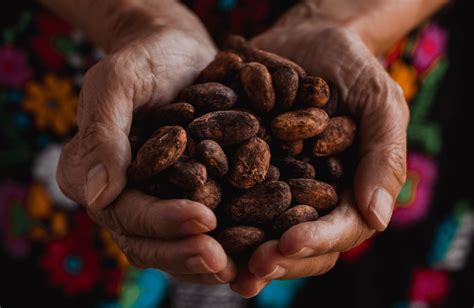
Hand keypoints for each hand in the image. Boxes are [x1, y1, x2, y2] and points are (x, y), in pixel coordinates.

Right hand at [56, 4, 235, 283]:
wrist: (177, 54)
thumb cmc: (145, 61)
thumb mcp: (119, 82)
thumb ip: (103, 133)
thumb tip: (94, 196)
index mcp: (92, 175)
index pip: (124, 211)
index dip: (162, 222)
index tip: (204, 219)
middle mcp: (122, 198)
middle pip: (148, 242)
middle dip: (186, 254)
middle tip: (224, 261)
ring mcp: (155, 202)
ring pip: (176, 246)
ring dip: (207, 263)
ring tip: (244, 268)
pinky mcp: (187, 198)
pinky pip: (202, 232)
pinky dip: (226, 245)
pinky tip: (255, 252)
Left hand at [231, 6, 408, 296]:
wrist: (310, 39)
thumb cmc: (354, 70)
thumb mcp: (380, 104)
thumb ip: (385, 157)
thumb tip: (379, 217)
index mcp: (347, 194)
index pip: (338, 230)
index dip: (315, 241)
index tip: (287, 243)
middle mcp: (309, 199)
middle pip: (296, 243)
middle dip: (275, 258)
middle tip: (249, 269)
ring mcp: (275, 186)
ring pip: (259, 230)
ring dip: (239, 250)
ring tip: (214, 259)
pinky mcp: (243, 169)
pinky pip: (229, 195)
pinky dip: (212, 210)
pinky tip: (189, 219)